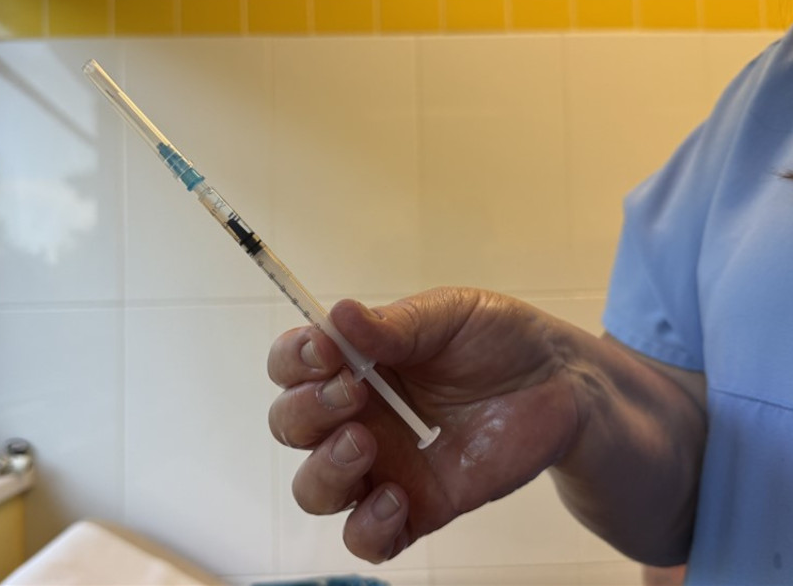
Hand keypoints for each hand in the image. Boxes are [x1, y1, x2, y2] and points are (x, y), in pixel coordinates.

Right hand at [267, 287, 581, 562]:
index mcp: (358, 363)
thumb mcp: (449, 315)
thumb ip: (395, 324)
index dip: (294, 360)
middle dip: (307, 411)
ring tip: (366, 444)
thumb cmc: (500, 339)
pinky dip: (368, 526)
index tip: (325, 350)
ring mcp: (385, 463)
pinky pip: (368, 537)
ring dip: (325, 470)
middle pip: (291, 427)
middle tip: (353, 392)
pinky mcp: (419, 506)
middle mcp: (360, 414)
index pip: (292, 365)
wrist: (561, 383)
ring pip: (315, 489)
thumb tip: (337, 314)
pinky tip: (397, 497)